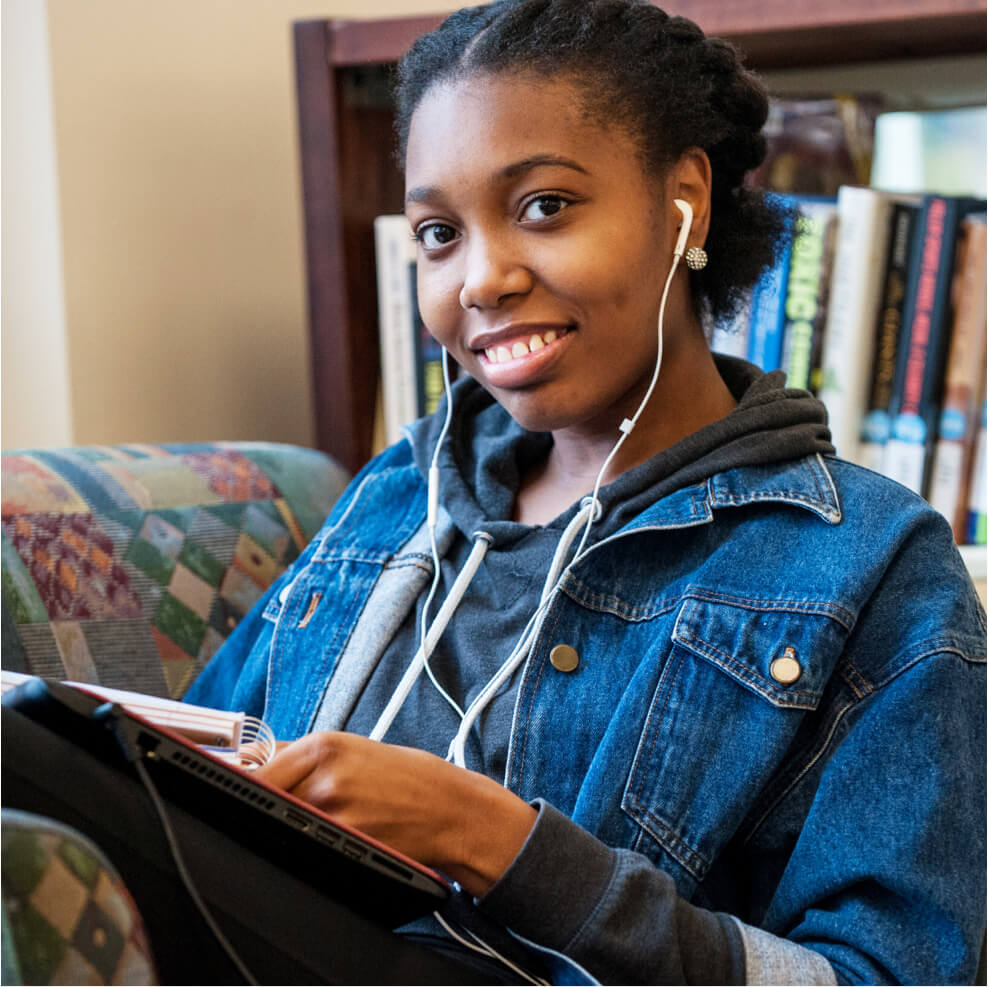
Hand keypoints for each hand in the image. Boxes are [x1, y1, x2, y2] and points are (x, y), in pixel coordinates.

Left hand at [255, 731, 536, 896]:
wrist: (452, 809)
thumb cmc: (408, 778)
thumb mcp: (354, 749)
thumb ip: (299, 754)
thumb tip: (247, 756)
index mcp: (324, 746)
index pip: (255, 768)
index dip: (239, 783)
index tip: (231, 788)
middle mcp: (324, 777)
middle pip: (265, 798)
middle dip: (269, 805)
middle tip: (294, 808)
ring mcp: (334, 814)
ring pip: (287, 825)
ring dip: (295, 826)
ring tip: (335, 818)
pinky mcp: (347, 846)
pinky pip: (310, 848)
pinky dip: (315, 846)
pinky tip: (341, 838)